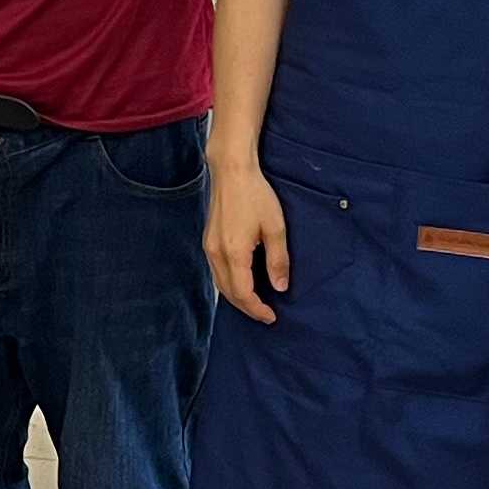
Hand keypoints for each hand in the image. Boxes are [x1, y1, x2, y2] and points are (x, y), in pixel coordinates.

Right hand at [205, 156, 290, 322]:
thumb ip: (278, 260)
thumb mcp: (275, 227)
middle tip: (266, 314)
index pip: (243, 293)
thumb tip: (280, 287)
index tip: (272, 316)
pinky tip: (242, 282)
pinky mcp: (208, 241)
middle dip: (247, 307)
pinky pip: (216, 272)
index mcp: (234, 252)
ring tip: (256, 302)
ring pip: (220, 283)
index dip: (257, 309)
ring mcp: (209, 247)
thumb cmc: (256, 195)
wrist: (232, 171)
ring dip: (237, 297)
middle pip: (229, 293)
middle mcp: (216, 253)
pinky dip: (229, 284)